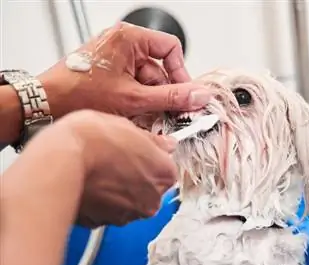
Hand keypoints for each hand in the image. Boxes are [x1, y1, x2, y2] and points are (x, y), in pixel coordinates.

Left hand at [38, 22, 210, 127]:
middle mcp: (121, 44)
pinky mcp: (108, 72)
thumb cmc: (78, 94)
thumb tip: (198, 96)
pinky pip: (132, 84)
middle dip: (162, 93)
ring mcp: (114, 59)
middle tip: (165, 112)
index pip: (170, 48)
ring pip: (146, 80)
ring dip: (148, 100)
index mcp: (129, 38)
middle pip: (158, 68)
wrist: (45, 105)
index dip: (181, 72)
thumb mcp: (134, 98)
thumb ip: (171, 98)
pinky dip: (135, 101)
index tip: (184, 93)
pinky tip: (129, 114)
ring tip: (139, 115)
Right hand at [58, 110, 177, 227]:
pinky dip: (99, 202)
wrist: (59, 162)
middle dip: (136, 178)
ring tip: (98, 172)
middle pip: (149, 189)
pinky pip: (105, 212)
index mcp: (164, 174)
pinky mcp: (101, 224)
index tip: (138, 152)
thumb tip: (165, 144)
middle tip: (115, 160)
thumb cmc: (93, 140)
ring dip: (117, 192)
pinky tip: (88, 185)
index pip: (167, 169)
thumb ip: (153, 141)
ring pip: (127, 203)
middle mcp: (151, 200)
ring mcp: (126, 215)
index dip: (151, 159)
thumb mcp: (128, 126)